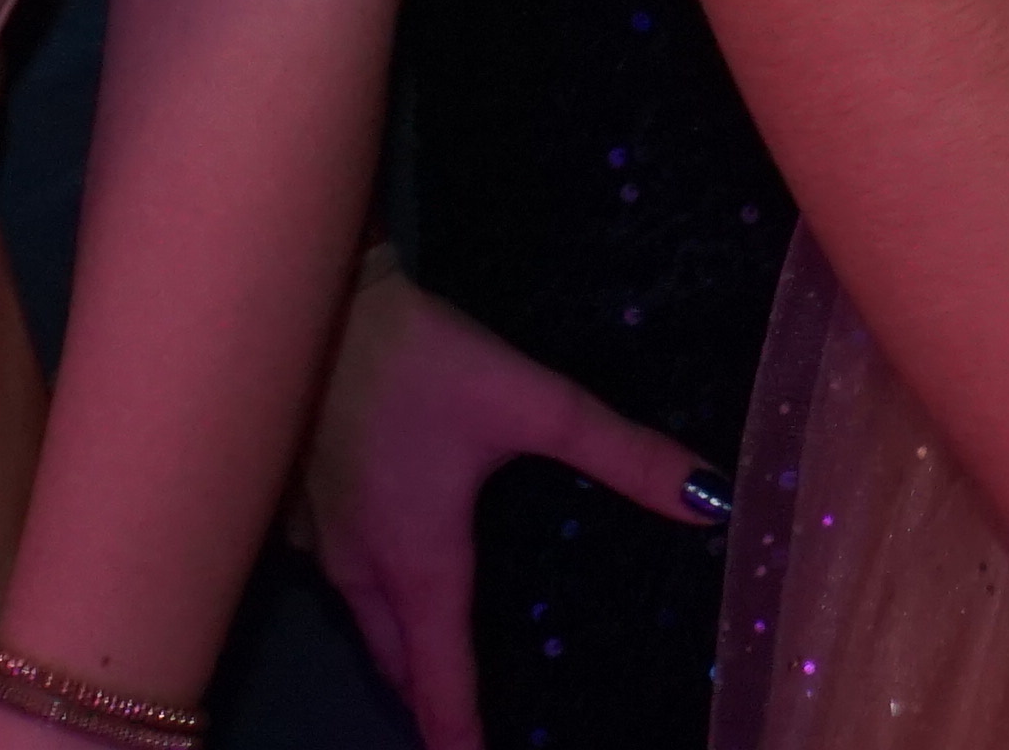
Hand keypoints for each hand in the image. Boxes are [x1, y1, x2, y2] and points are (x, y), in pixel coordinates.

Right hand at [294, 259, 715, 749]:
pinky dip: (371, 598)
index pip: (440, 684)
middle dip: (430, 700)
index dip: (459, 738)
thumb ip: (622, 453)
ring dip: (399, 653)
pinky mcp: (297, 507)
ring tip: (438, 662)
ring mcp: (319, 542)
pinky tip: (392, 571)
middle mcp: (362, 572)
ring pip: (364, 624)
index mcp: (419, 565)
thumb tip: (711, 501)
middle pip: (398, 664)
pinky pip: (339, 580)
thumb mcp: (531, 402)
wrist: (312, 301)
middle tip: (464, 724)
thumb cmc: (419, 361)